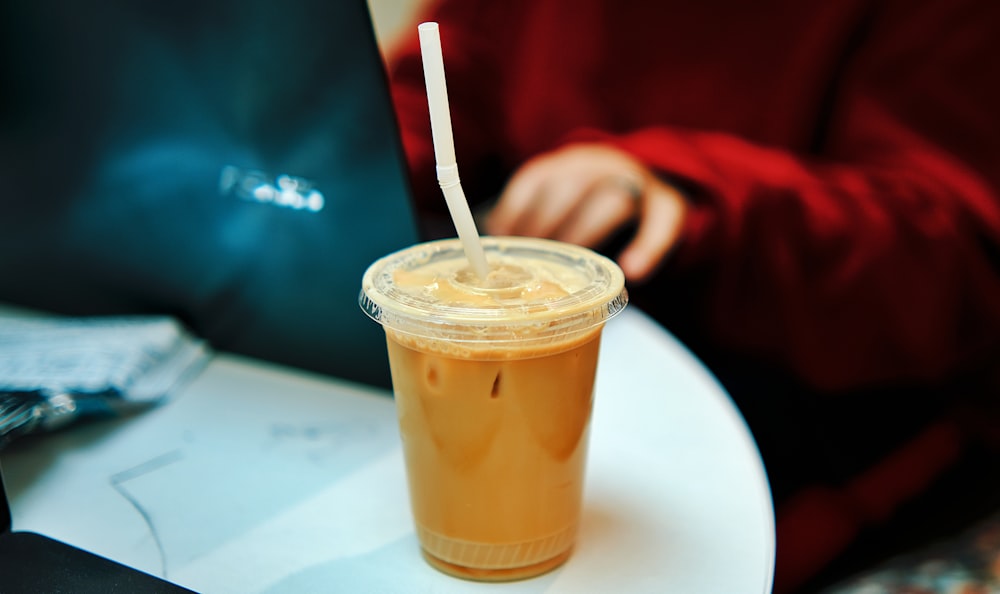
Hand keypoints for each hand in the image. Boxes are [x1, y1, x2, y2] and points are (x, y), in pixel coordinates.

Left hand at [486, 144, 686, 282]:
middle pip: (571, 186)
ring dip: (587, 235)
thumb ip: (531, 221)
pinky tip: (632, 271)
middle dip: (546, 224)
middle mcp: (601, 165)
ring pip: (613, 201)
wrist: (648, 187)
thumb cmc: (586, 209)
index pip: (536, 178)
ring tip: (571, 268)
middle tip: (532, 260)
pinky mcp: (669, 204)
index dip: (515, 210)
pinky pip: (664, 222)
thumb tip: (489, 254)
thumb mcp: (558, 202)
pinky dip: (648, 246)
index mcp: (567, 163)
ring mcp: (637, 182)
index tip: (501, 240)